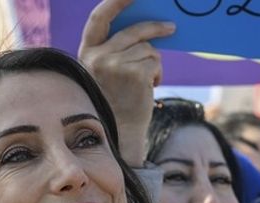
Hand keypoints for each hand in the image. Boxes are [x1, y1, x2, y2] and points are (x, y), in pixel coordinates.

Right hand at [78, 0, 173, 165]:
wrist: (118, 133)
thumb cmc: (114, 102)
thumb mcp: (106, 72)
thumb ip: (116, 50)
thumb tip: (146, 29)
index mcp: (88, 53)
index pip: (99, 18)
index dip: (114, 1)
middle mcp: (98, 57)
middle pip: (133, 32)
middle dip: (155, 28)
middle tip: (171, 28)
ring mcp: (116, 65)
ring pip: (148, 49)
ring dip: (153, 64)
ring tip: (145, 83)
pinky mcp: (135, 74)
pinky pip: (155, 62)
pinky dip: (158, 74)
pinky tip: (149, 88)